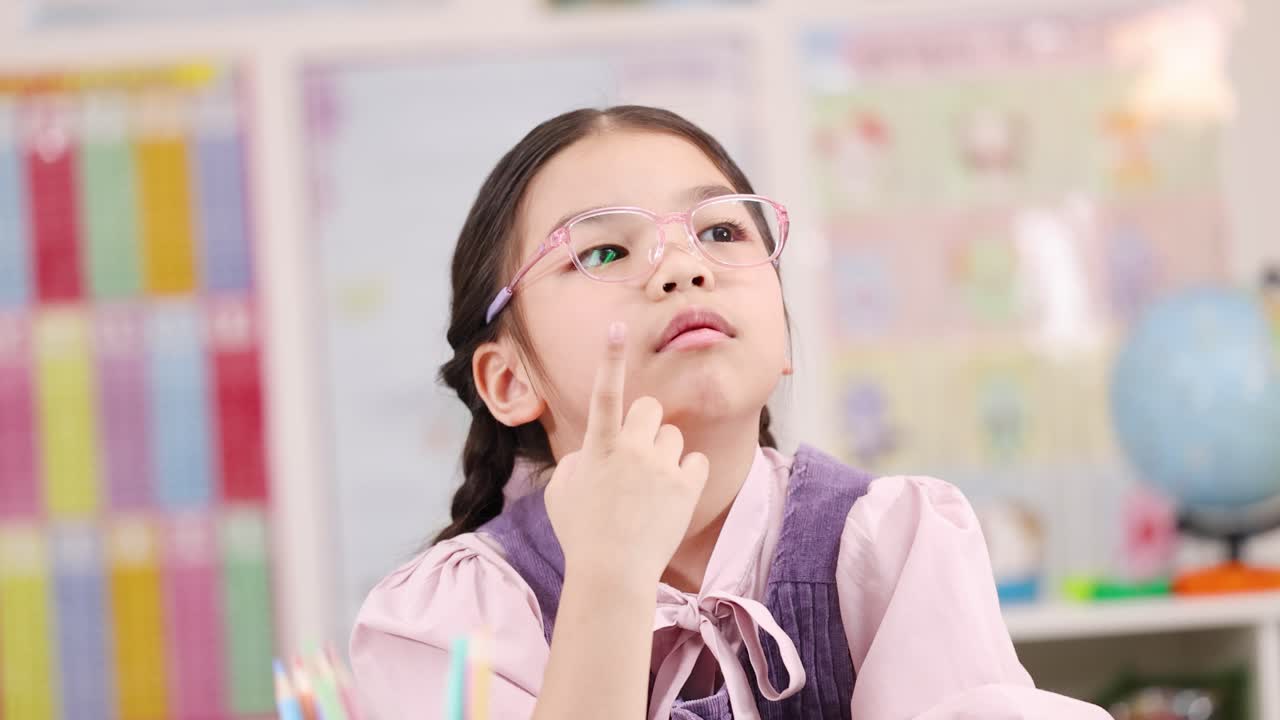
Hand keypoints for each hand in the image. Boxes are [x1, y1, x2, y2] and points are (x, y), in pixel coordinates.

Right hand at [544, 321, 708, 585]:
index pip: (604, 393)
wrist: (613, 574)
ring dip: (664, 454)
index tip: (616, 326)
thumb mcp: (560, 493)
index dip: (608, 358)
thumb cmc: (581, 535)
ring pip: (672, 436)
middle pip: (649, 409)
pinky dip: (686, 475)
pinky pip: (695, 461)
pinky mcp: (687, 486)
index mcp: (598, 447)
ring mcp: (661, 466)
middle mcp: (632, 449)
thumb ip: (576, 461)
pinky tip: (671, 498)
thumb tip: (592, 452)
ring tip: (650, 489)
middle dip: (645, 425)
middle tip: (637, 454)